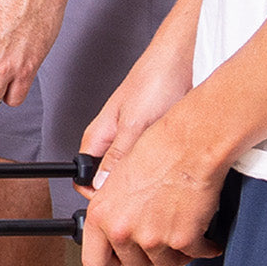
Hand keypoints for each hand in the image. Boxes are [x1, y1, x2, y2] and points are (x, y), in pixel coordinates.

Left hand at [76, 115, 226, 265]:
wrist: (190, 145)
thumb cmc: (157, 151)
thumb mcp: (116, 178)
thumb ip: (110, 208)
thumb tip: (110, 227)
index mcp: (101, 216)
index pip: (94, 261)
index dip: (110, 259)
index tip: (120, 255)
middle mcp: (123, 230)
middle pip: (134, 264)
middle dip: (147, 252)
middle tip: (159, 235)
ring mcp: (153, 238)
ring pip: (164, 262)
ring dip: (174, 250)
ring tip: (181, 230)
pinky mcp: (183, 239)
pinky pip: (193, 255)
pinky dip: (202, 246)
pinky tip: (203, 234)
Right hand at [77, 47, 195, 197]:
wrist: (183, 59)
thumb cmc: (155, 81)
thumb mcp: (135, 124)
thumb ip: (117, 156)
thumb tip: (102, 186)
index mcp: (98, 135)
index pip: (83, 176)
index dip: (96, 195)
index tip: (115, 206)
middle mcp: (113, 139)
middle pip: (107, 178)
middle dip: (123, 194)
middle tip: (144, 202)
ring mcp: (133, 139)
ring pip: (129, 173)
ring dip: (143, 184)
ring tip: (161, 186)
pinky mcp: (154, 138)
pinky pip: (149, 164)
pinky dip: (160, 172)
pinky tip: (174, 172)